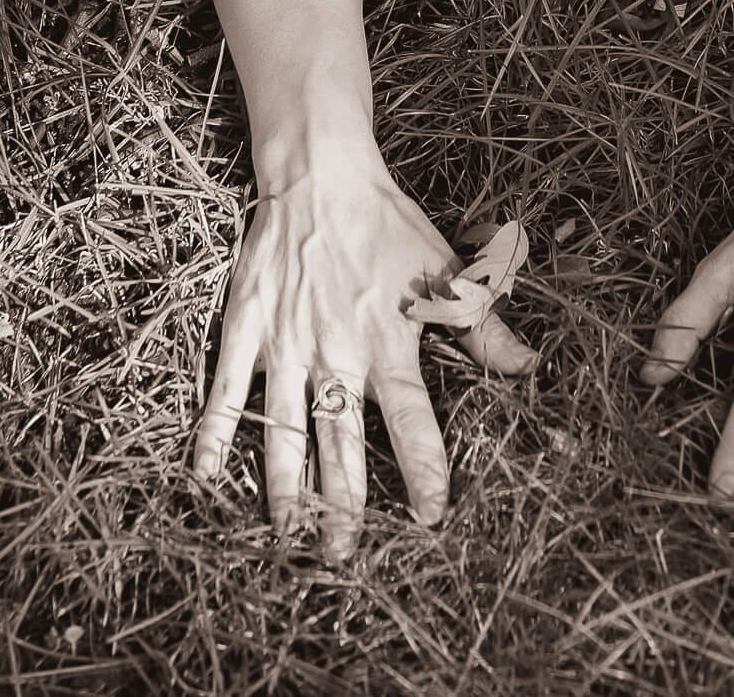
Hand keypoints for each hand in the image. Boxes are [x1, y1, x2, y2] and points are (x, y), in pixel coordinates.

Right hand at [191, 141, 537, 556]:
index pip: (412, 423)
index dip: (423, 474)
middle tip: (344, 556)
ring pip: (283, 431)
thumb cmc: (386, 226)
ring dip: (284, 490)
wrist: (320, 177)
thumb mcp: (446, 273)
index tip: (429, 518)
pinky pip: (224, 392)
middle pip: (341, 445)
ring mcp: (286, 346)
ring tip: (287, 540)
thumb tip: (531, 367)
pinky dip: (212, 436)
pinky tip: (202, 480)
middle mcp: (337, 353)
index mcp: (389, 342)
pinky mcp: (246, 331)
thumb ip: (484, 328)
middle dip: (344, 506)